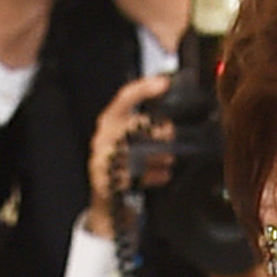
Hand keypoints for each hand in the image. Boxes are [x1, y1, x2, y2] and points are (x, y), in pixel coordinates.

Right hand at [83, 72, 178, 241]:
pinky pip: (132, 177)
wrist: (107, 193)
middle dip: (157, 132)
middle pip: (133, 126)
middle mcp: (103, 136)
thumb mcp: (132, 137)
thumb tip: (175, 117)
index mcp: (110, 120)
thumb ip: (148, 125)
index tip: (164, 83)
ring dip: (157, 155)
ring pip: (134, 152)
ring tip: (170, 159)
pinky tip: (163, 175)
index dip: (144, 88)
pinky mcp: (105, 180)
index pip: (125, 97)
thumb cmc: (123, 159)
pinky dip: (151, 176)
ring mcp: (101, 159)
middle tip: (172, 134)